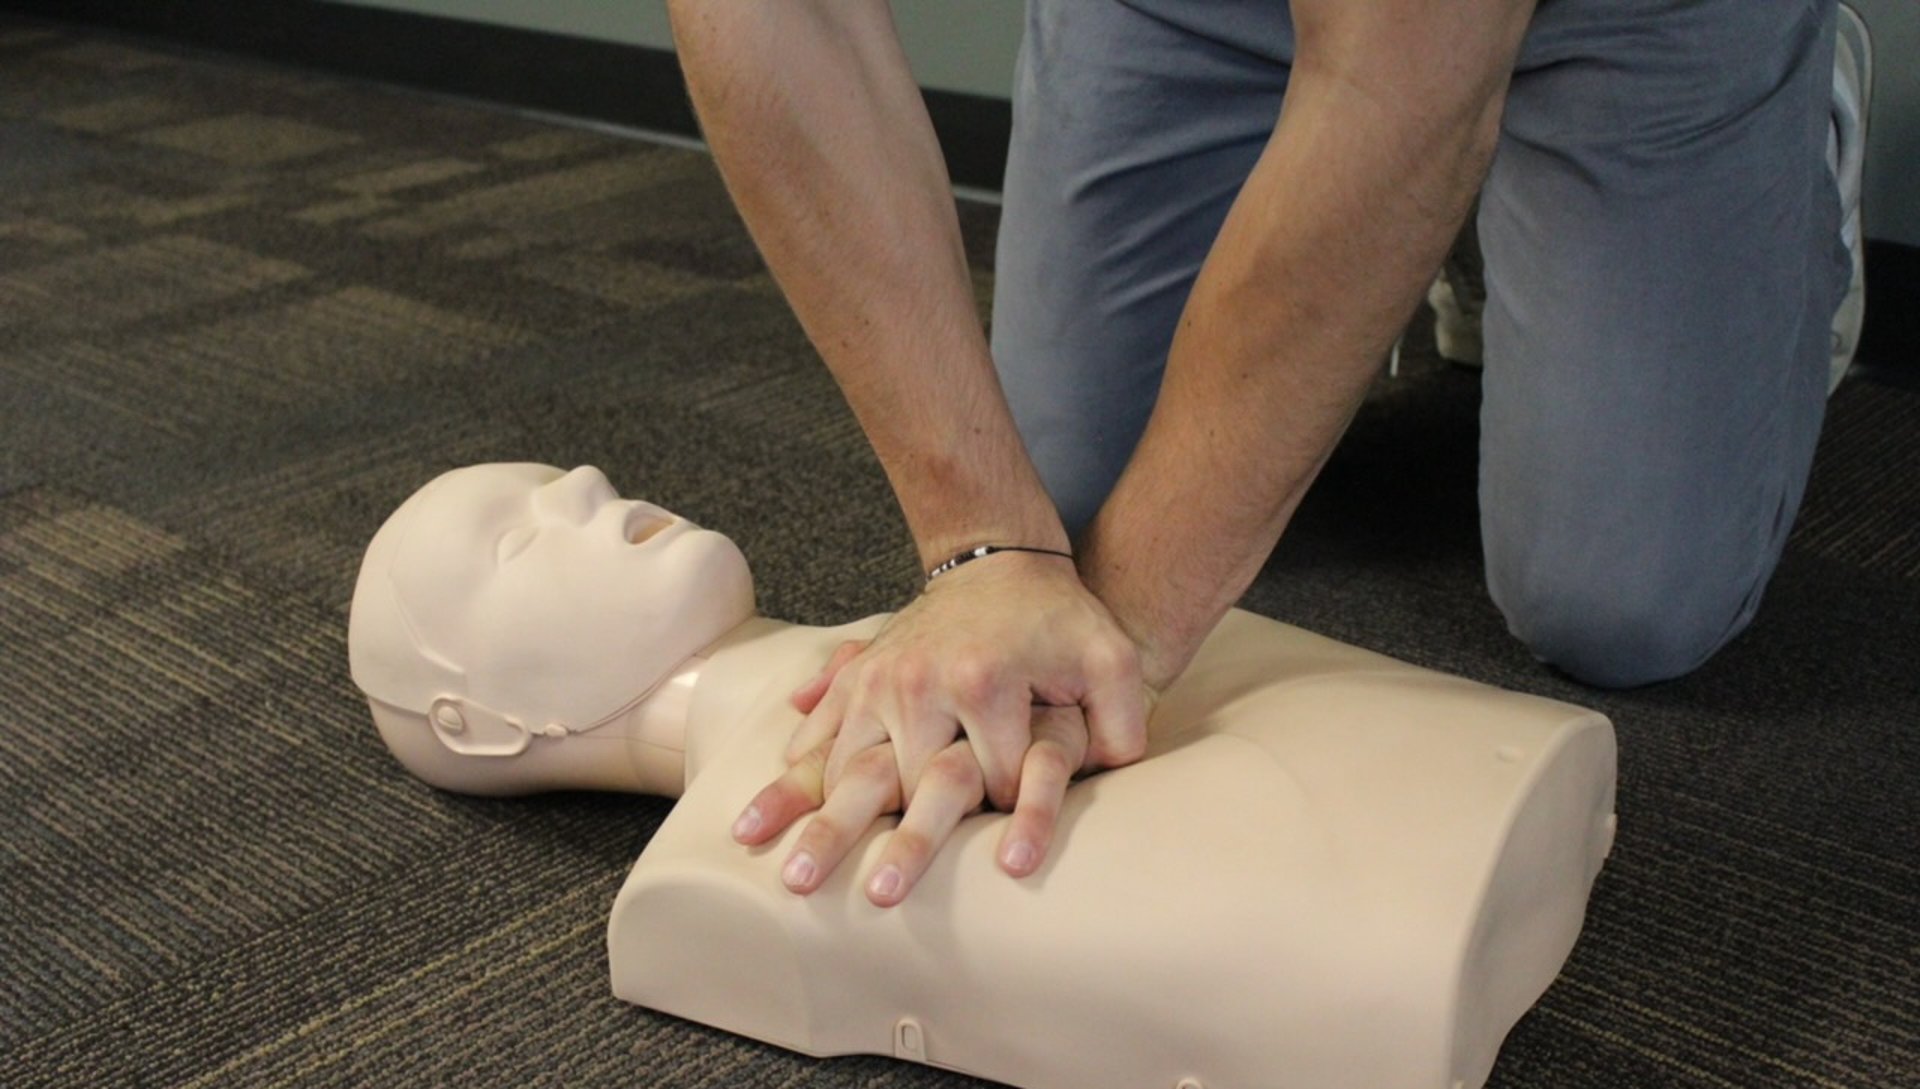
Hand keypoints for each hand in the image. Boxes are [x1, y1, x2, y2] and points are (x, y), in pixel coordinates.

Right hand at [736, 551, 1148, 902]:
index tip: (1019, 832)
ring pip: (847, 764)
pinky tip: (760, 816)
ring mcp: (882, 678)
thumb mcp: (1110, 658)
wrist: (1000, 564)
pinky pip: (821, 730)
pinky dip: (793, 774)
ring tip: (791, 875)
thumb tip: (1109, 771)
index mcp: (983, 682)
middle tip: (876, 899)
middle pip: (908, 784)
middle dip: (900, 844)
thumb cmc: (1061, 621)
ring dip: (816, 821)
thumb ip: (1120, 720)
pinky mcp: (860, 675)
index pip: (994, 781)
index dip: (1014, 814)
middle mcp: (922, 682)